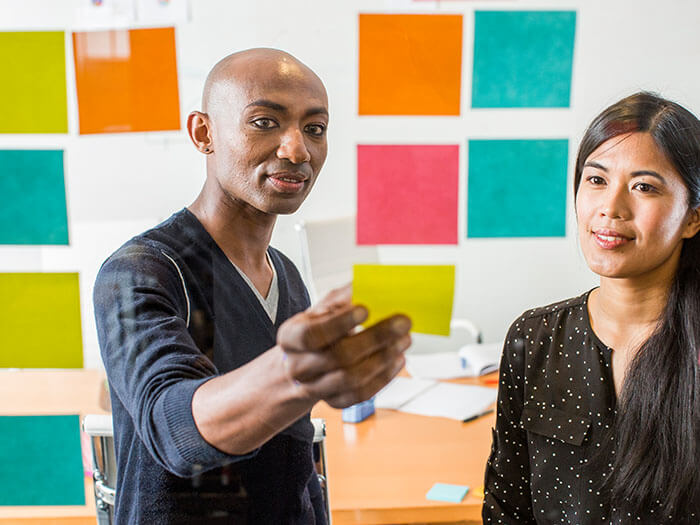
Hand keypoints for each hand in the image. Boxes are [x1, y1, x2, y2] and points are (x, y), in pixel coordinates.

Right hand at [277, 285, 411, 407]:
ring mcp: (315, 388)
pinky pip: (361, 394)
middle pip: (338, 356)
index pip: (312, 333)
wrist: (306, 362)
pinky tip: (398, 359)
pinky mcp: (334, 401)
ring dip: (384, 358)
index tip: (365, 308)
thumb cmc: (320, 328)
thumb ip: (346, 296)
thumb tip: (375, 285)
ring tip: (404, 340)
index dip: (339, 323)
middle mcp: (298, 366)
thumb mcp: (325, 308)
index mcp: (290, 337)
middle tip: (402, 322)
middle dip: (375, 338)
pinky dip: (384, 378)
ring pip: (352, 379)